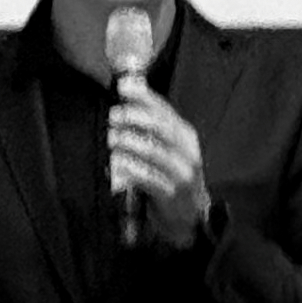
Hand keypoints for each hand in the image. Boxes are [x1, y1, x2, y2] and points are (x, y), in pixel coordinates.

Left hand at [108, 80, 210, 247]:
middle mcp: (187, 151)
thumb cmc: (171, 176)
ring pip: (154, 151)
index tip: (122, 87)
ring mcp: (181, 173)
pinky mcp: (171, 194)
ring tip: (112, 138)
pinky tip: (116, 163)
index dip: (144, 97)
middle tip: (113, 116)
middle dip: (135, 118)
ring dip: (129, 142)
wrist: (190, 215)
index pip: (165, 110)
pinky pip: (148, 178)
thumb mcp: (167, 148)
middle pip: (161, 128)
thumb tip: (126, 92)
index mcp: (185, 135)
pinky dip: (130, 168)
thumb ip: (150, 124)